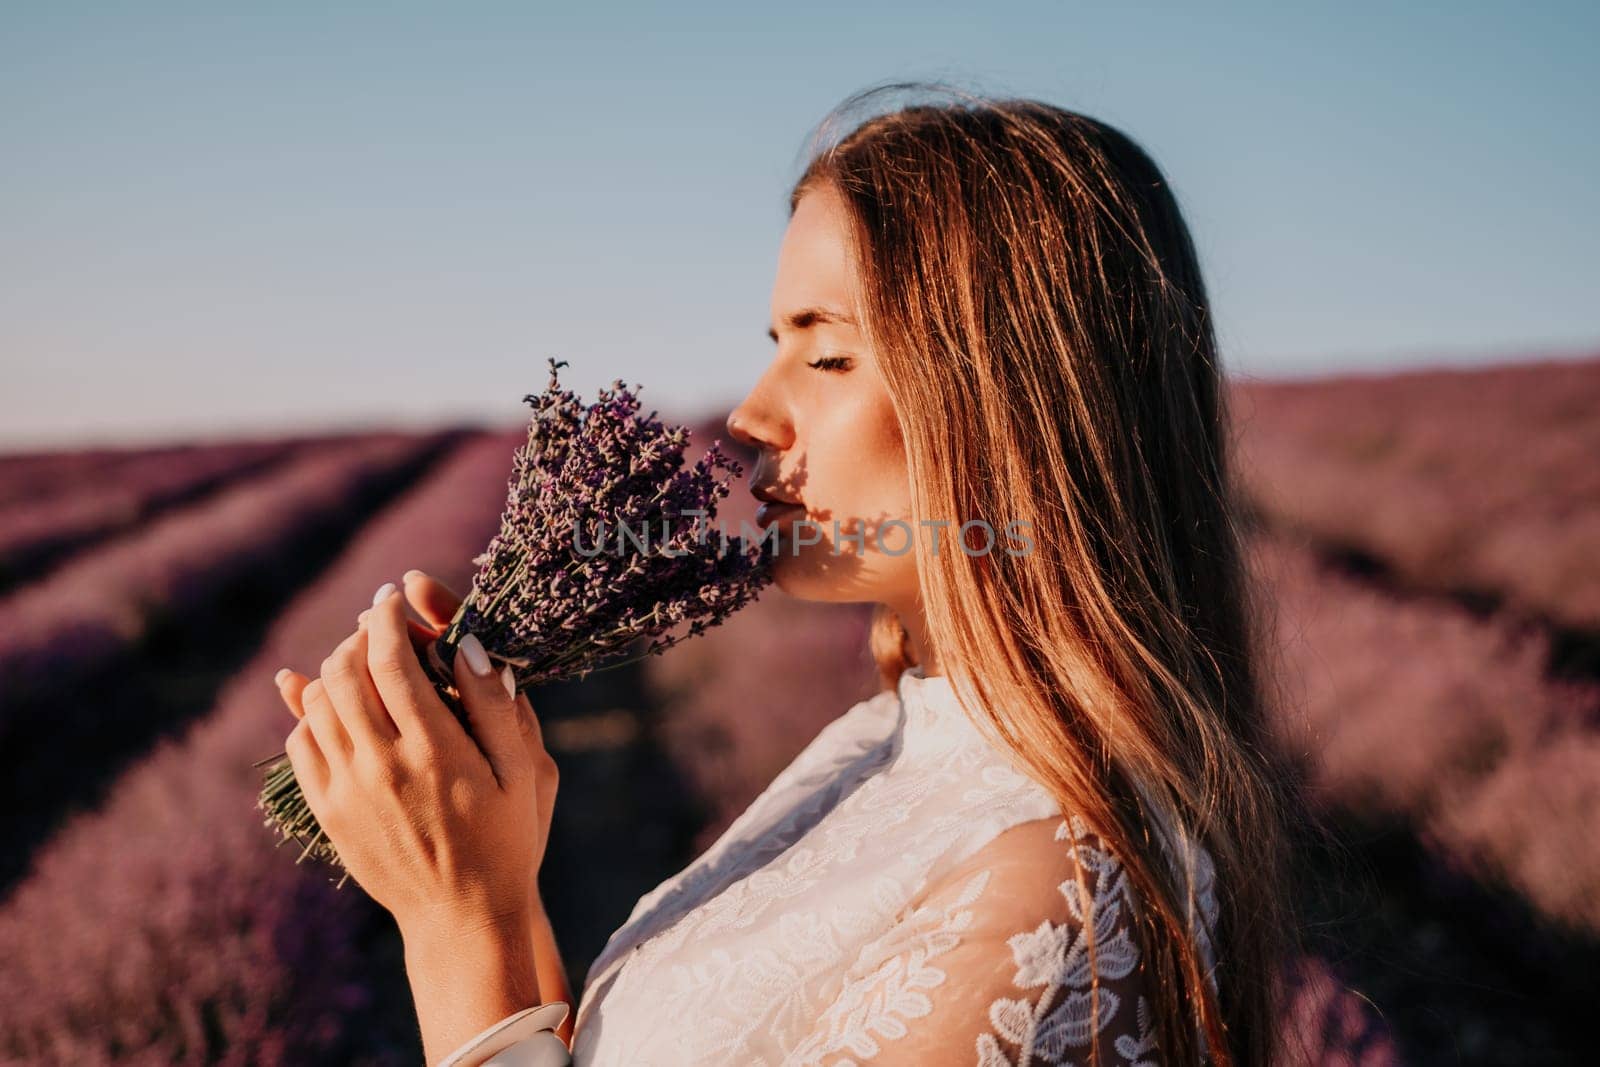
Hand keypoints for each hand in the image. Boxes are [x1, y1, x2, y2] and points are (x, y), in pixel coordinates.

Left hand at [272, 571, 559, 939]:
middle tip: (379, 624)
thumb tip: (466, 643)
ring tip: (362, 659)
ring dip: (335, 668)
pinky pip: (301, 742)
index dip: (385, 616)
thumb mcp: (523, 771)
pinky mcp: (326, 811)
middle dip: (359, 635)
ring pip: (317, 702)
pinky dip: (312, 711)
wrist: (461, 915)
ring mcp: (347, 791)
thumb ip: (496, 704)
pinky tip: (338, 706)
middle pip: (345, 671)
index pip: (391, 659)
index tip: (392, 595)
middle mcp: (382, 766)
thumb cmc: (505, 837)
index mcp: (435, 751)